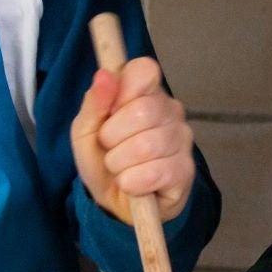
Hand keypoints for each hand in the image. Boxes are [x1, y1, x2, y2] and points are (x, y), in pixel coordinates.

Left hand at [71, 56, 194, 225]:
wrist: (114, 201)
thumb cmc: (103, 158)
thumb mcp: (86, 130)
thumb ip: (94, 102)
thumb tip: (104, 74)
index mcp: (147, 93)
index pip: (145, 70)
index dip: (124, 90)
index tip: (111, 111)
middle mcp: (171, 111)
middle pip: (143, 110)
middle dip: (112, 137)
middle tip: (110, 148)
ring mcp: (182, 141)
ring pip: (146, 145)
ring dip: (120, 163)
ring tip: (120, 169)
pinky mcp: (185, 171)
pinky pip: (155, 173)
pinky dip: (133, 183)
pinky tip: (133, 184)